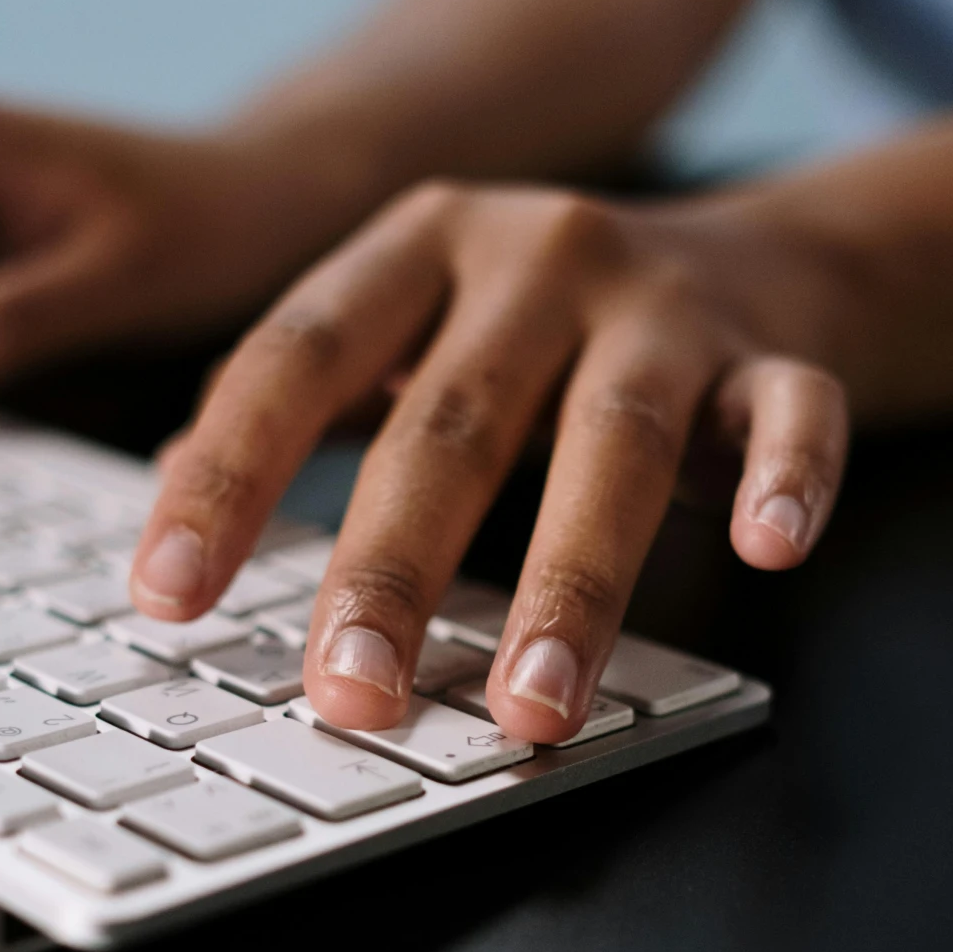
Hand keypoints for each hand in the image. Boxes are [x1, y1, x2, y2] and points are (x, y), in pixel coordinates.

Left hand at [132, 180, 849, 742]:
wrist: (756, 255)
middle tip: (349, 695)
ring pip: (612, 441)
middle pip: (449, 423)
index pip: (296, 358)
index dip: (228, 477)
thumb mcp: (411, 323)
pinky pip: (792, 411)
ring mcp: (662, 302)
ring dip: (570, 582)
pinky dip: (786, 477)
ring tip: (530, 706)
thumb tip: (160, 485)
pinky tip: (765, 548)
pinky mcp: (777, 352)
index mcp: (417, 245)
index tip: (167, 598)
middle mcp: (534, 256)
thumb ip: (306, 394)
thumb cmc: (543, 321)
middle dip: (392, 569)